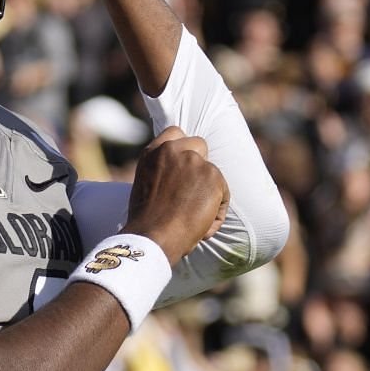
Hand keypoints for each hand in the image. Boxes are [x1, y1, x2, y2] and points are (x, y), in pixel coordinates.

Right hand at [124, 127, 229, 264]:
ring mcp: (193, 161)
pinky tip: (202, 224)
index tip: (184, 162)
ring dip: (209, 193)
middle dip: (200, 164)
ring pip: (213, 173)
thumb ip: (162, 170)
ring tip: (194, 218)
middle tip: (194, 191)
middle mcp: (172, 150)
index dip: (183, 147)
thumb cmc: (147, 222)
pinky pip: (223, 193)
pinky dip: (217, 210)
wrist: (153, 237)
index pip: (175, 133)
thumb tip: (179, 175)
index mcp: (153, 153)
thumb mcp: (146, 185)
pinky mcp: (212, 175)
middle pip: (199, 144)